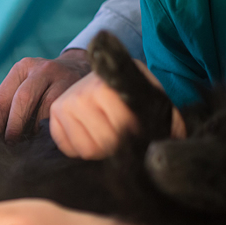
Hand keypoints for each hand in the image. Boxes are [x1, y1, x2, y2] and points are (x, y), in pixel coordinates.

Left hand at [0, 50, 89, 141]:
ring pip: (45, 107)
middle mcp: (40, 69)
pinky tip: (48, 137)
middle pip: (21, 99)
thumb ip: (12, 104)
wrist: (79, 67)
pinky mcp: (76, 87)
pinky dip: (53, 127)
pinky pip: (63, 112)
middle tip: (10, 146)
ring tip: (29, 144)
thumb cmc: (45, 84)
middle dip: (14, 126)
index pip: (1, 98)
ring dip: (35, 129)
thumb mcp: (27, 83)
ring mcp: (61, 76)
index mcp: (21, 68)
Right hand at [49, 62, 185, 159]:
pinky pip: (68, 149)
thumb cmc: (131, 91)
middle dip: (117, 147)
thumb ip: (167, 119)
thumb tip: (171, 144)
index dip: (135, 138)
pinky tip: (91, 135)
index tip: (140, 135)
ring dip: (100, 150)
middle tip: (124, 138)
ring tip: (107, 136)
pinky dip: (81, 149)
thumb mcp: (153, 98)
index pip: (122, 128)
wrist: (102, 74)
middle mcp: (80, 94)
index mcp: (106, 87)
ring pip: (85, 150)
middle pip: (103, 143)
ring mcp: (63, 105)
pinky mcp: (53, 115)